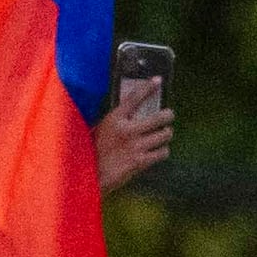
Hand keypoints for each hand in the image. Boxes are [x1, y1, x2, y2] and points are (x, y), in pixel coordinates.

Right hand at [93, 78, 172, 193]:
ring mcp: (135, 146)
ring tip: (163, 135)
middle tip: (168, 116)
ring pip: (165, 134)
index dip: (148, 87)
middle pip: (160, 117)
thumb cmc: (92, 152)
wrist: (88, 175)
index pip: (134, 98)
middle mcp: (127, 130)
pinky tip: (158, 150)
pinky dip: (162, 151)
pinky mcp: (140, 161)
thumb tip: (136, 114)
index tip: (158, 80)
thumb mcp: (101, 129)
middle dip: (168, 115)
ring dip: (166, 134)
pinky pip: (163, 152)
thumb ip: (118, 121)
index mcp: (114, 119)